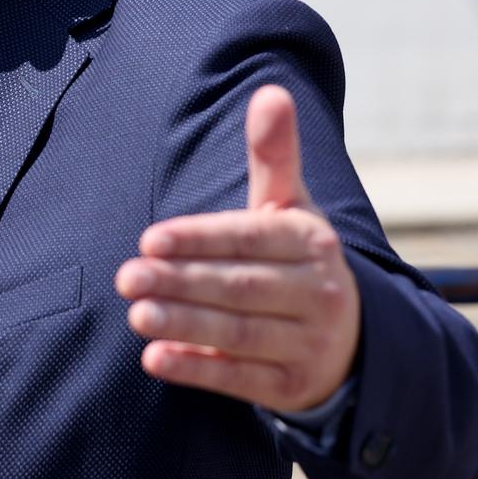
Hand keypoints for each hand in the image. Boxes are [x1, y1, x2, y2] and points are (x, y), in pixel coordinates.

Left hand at [114, 84, 360, 412]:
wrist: (352, 340)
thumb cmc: (295, 259)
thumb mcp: (289, 207)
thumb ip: (273, 154)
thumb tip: (271, 91)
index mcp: (312, 242)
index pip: (249, 238)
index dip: (199, 239)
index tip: (149, 239)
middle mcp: (318, 293)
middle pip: (240, 286)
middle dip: (181, 282)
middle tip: (126, 277)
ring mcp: (310, 344)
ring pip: (240, 334)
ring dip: (186, 326)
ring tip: (136, 315)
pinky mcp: (294, 387)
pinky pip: (244, 380)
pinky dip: (200, 370)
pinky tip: (156, 359)